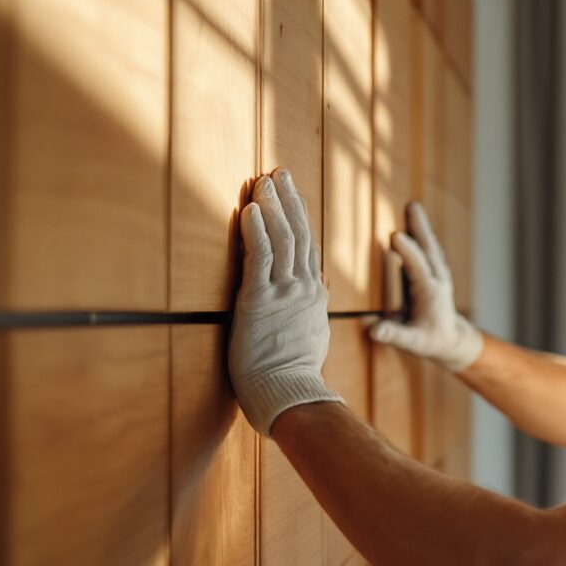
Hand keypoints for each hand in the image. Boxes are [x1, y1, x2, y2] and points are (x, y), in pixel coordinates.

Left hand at [229, 169, 344, 435]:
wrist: (289, 393)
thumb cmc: (294, 375)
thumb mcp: (313, 336)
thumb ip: (312, 311)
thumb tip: (316, 296)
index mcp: (315, 295)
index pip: (308, 246)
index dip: (299, 216)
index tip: (292, 194)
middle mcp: (304, 287)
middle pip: (298, 233)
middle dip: (288, 199)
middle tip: (280, 172)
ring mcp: (284, 292)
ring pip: (282, 237)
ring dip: (271, 205)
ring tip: (263, 179)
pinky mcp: (259, 300)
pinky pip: (260, 256)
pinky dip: (255, 229)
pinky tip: (249, 208)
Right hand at [370, 201, 482, 371]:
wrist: (451, 340)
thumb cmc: (429, 341)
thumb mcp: (412, 343)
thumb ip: (393, 334)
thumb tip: (373, 330)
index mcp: (430, 293)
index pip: (418, 268)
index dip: (407, 252)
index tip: (395, 235)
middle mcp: (437, 279)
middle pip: (429, 249)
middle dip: (420, 228)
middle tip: (412, 206)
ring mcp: (438, 273)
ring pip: (430, 246)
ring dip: (421, 226)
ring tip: (413, 206)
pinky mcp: (435, 272)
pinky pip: (428, 249)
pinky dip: (422, 234)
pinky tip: (413, 220)